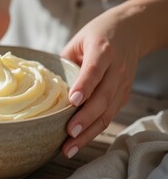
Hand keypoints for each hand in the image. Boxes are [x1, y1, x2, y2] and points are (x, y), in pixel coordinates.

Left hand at [60, 5, 145, 157]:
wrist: (132, 29)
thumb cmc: (98, 35)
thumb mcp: (78, 41)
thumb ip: (65, 63)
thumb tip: (46, 88)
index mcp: (102, 50)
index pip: (94, 70)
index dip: (84, 85)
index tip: (72, 101)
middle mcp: (116, 69)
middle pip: (102, 97)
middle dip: (85, 118)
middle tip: (68, 134)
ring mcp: (122, 84)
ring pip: (107, 112)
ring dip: (88, 132)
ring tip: (69, 148)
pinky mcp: (123, 95)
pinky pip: (109, 116)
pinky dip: (94, 130)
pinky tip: (78, 142)